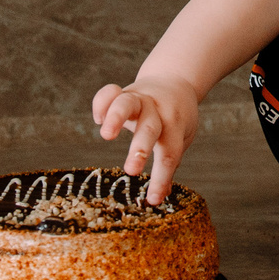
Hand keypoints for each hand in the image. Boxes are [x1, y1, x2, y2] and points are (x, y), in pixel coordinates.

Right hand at [91, 75, 198, 204]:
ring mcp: (140, 98)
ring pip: (127, 104)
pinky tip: (98, 119)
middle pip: (150, 127)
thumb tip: (160, 196)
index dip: (161, 178)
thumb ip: (168, 162)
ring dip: (117, 118)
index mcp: (175, 125)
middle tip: (131, 171)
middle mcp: (157, 111)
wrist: (176, 79)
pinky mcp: (124, 91)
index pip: (169, 154)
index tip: (154, 200)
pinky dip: (102, 102)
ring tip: (106, 135)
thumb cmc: (177, 117)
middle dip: (140, 148)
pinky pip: (110, 92)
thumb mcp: (180, 137)